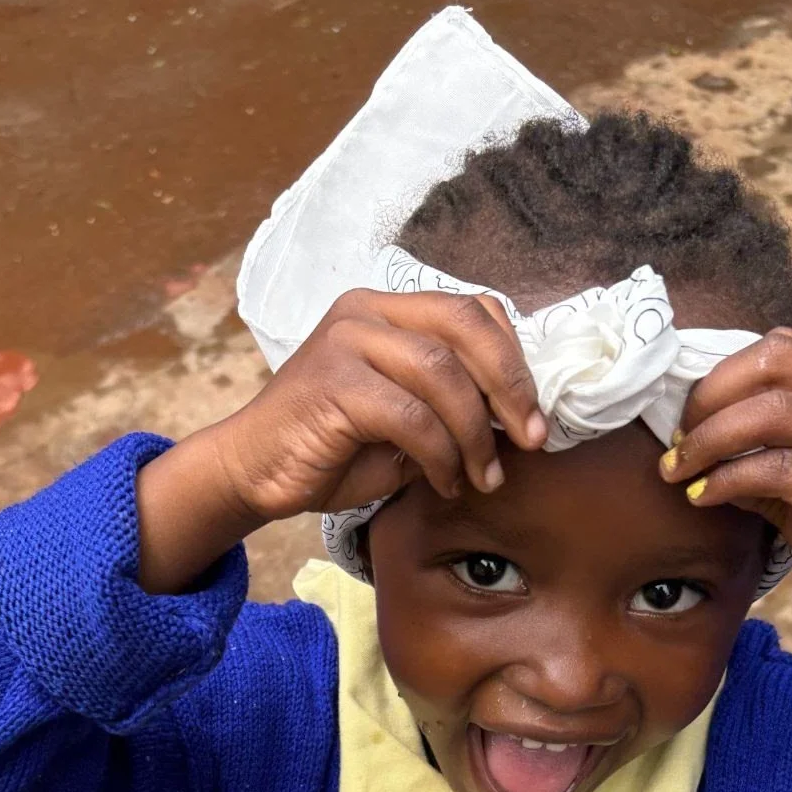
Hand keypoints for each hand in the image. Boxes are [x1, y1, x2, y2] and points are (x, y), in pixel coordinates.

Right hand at [136, 289, 547, 593]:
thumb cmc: (335, 451)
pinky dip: (439, 454)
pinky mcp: (333, 383)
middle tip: (531, 439)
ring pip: (442, 373)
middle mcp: (368, 312)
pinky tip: (444, 482)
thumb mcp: (408, 422)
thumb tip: (521, 421)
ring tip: (483, 477)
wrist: (256, 472)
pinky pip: (410, 415)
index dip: (515, 360)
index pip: (473, 309)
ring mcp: (347, 341)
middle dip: (510, 385)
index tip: (535, 418)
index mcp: (390, 310)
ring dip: (475, 433)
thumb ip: (454, 405)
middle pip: (465, 323)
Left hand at [659, 329, 791, 677]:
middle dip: (708, 397)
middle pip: (771, 362)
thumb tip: (698, 456)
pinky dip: (726, 480)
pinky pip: (774, 468)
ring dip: (707, 439)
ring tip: (679, 470)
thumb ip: (768, 461)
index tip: (691, 416)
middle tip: (678, 441)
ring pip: (768, 411)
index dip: (724, 374)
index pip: (783, 348)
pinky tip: (705, 497)